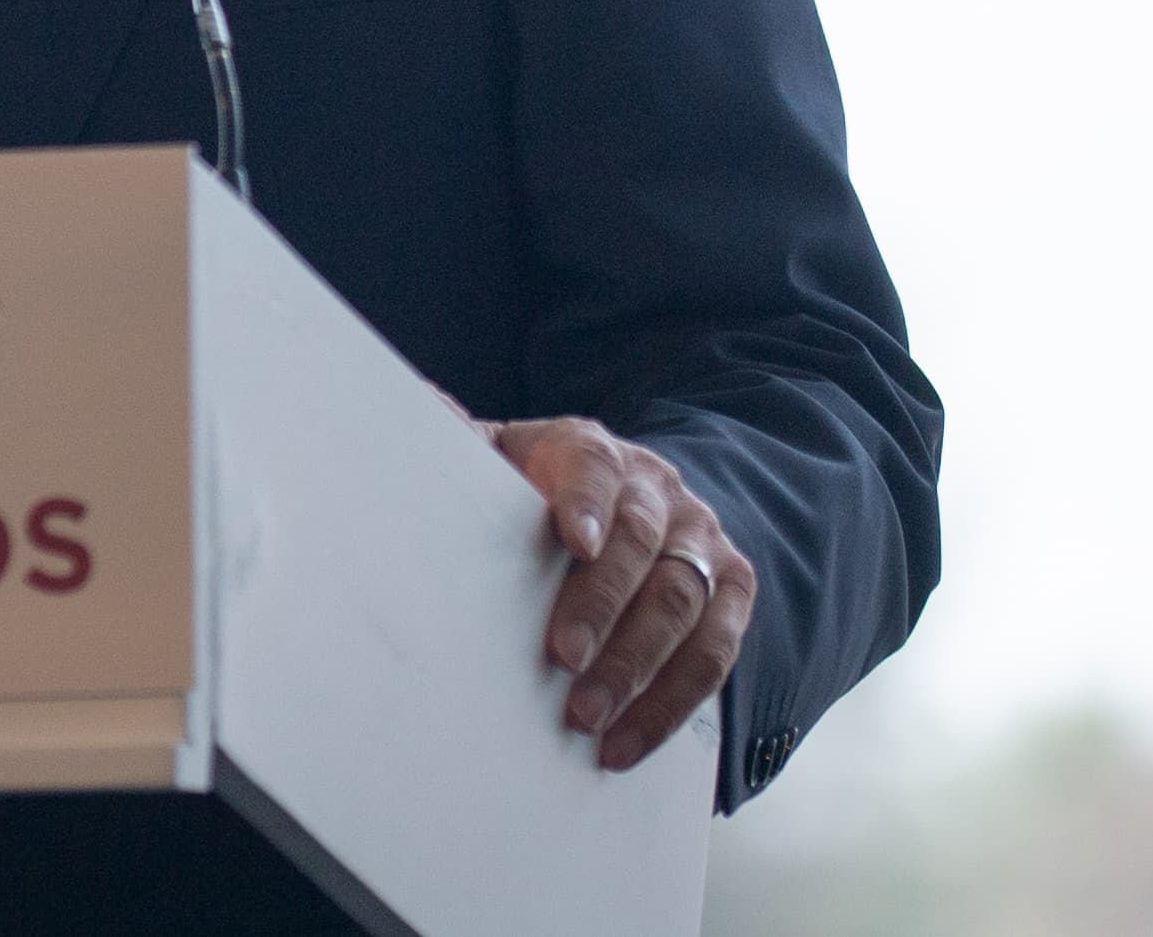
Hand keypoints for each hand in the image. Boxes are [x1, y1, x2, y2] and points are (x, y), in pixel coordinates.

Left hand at [484, 415, 755, 771]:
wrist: (623, 495)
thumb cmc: (534, 489)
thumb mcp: (495, 460)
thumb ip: (459, 446)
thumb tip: (421, 412)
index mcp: (590, 449)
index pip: (593, 466)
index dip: (585, 500)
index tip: (571, 541)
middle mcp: (656, 488)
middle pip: (641, 542)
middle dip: (605, 605)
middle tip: (565, 660)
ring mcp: (700, 538)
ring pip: (685, 602)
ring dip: (640, 668)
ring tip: (590, 719)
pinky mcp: (731, 589)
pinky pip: (716, 650)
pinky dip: (673, 701)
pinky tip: (628, 741)